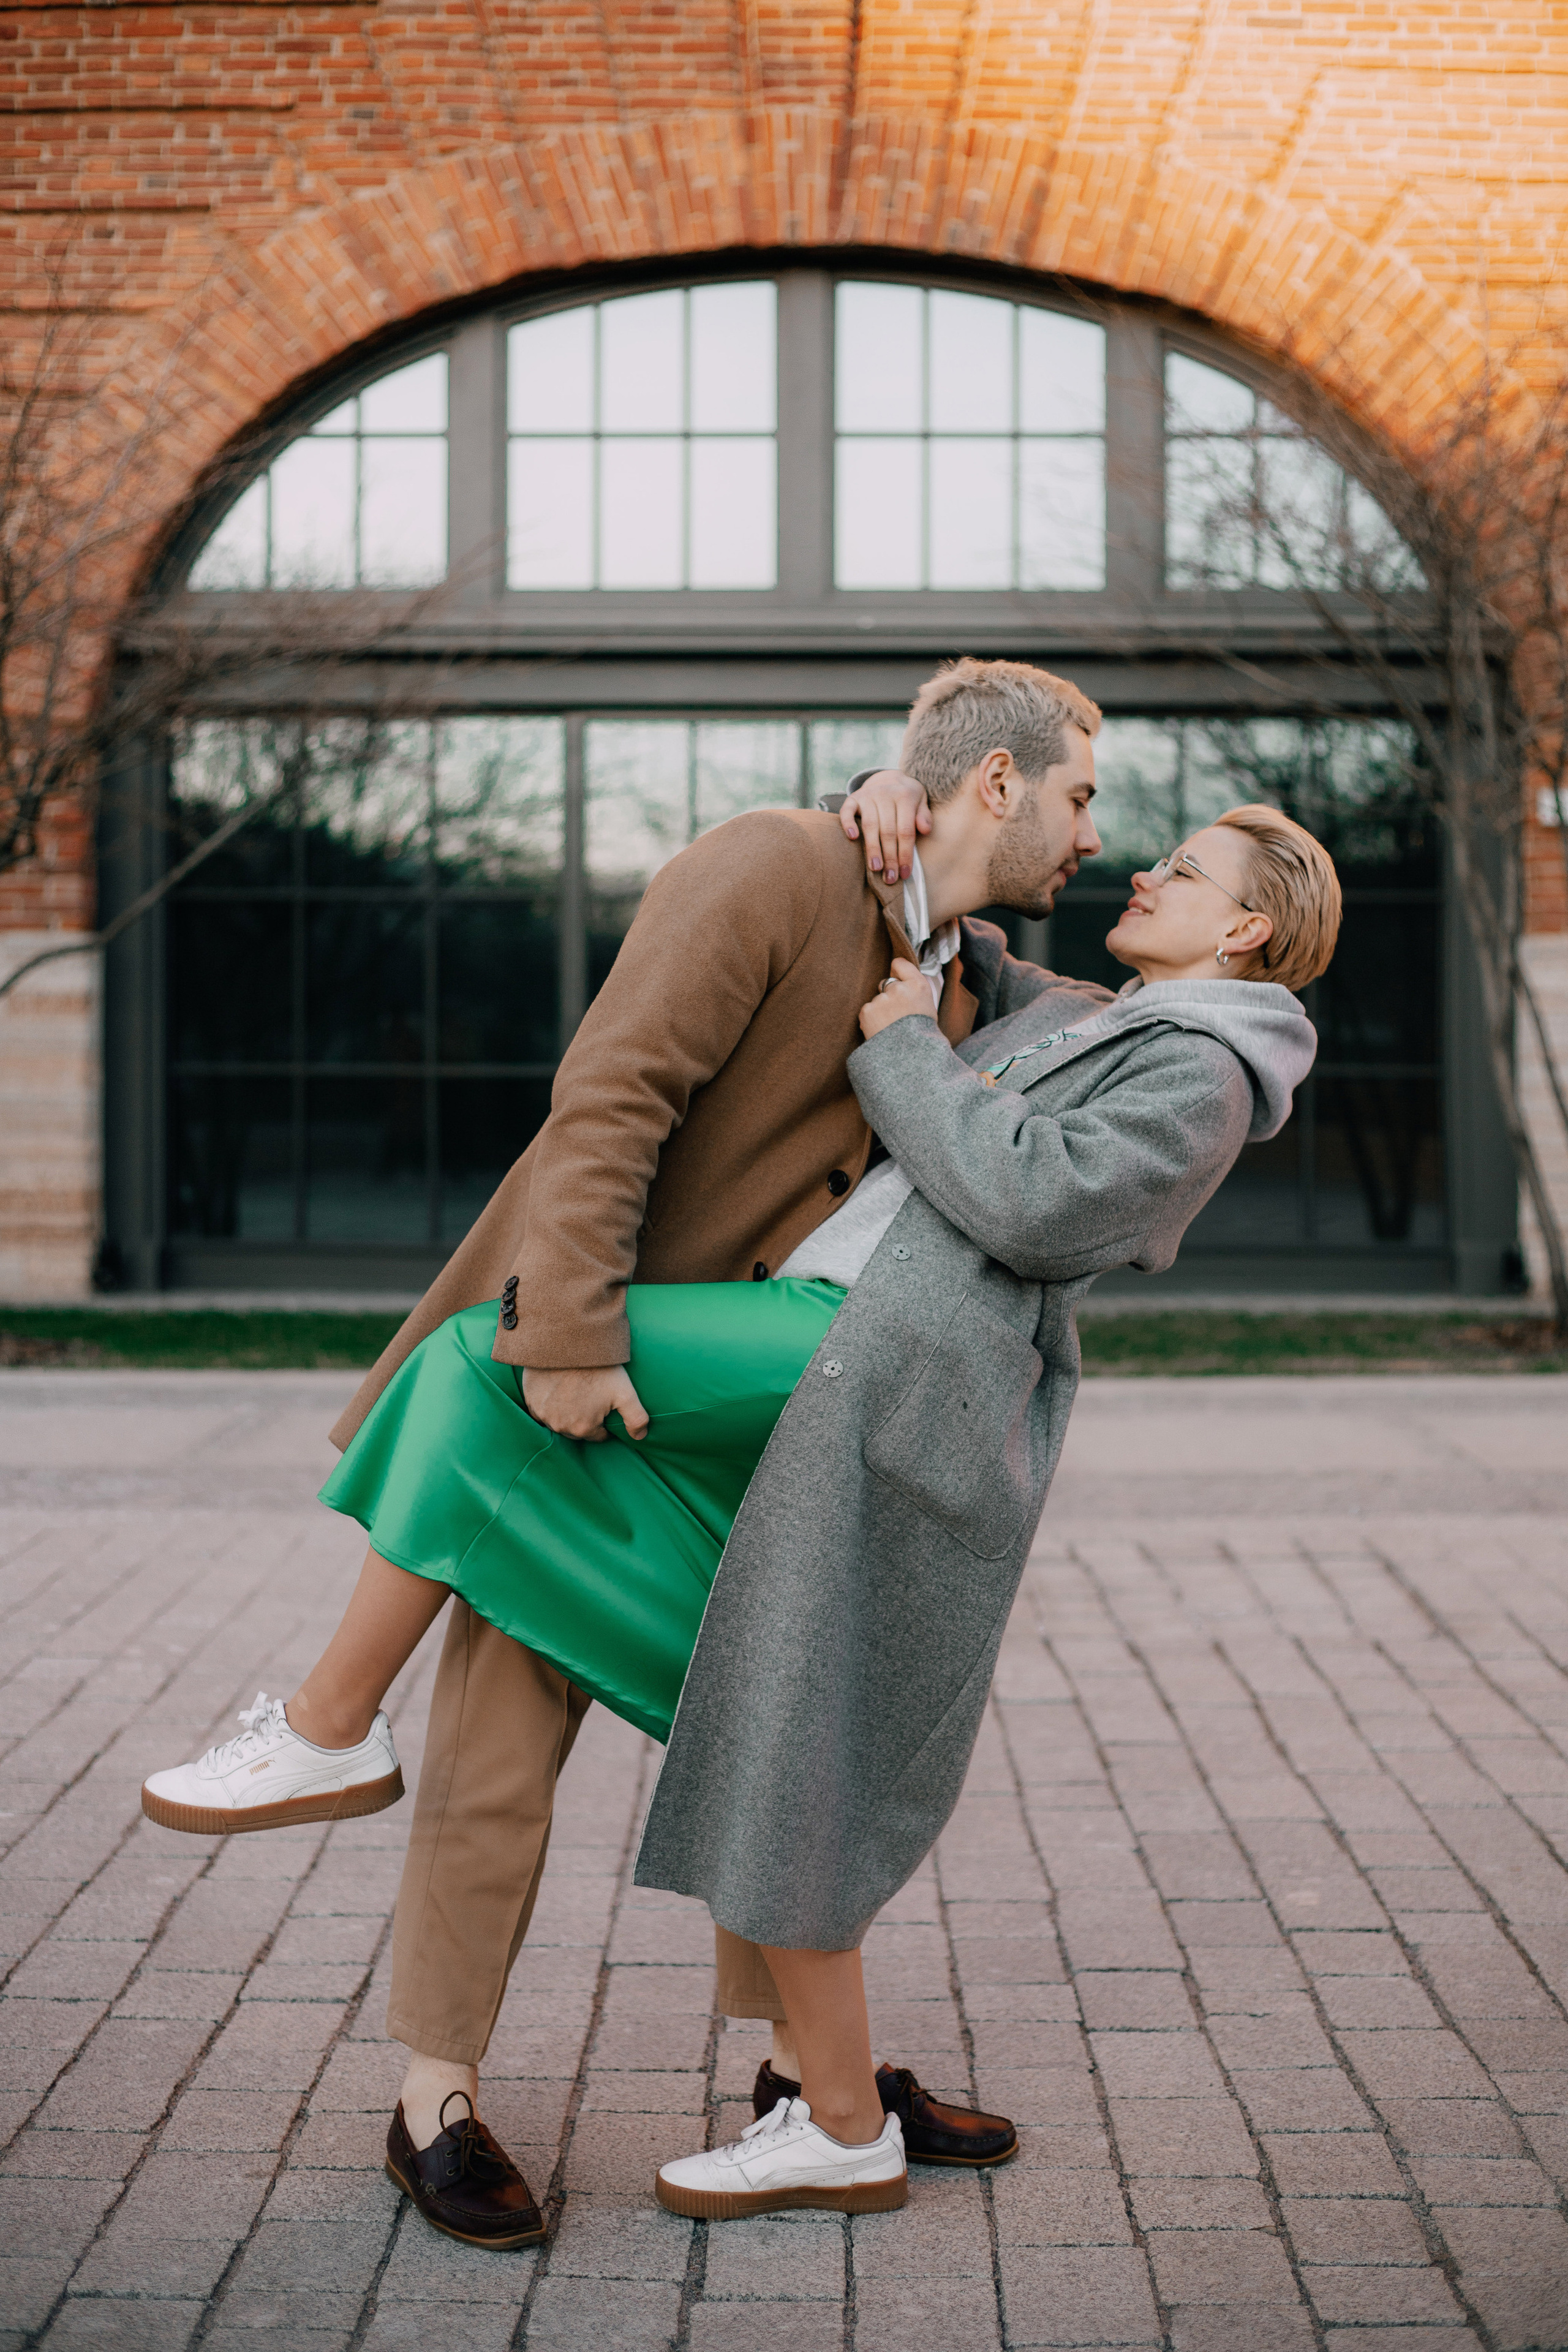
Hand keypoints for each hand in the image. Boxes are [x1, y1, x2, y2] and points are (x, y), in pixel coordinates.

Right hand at [521, 1363, 648, 1441]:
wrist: (568, 1342)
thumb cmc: (599, 1368)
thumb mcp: (626, 1392)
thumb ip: (636, 1418)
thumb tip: (640, 1438)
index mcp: (584, 1429)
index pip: (598, 1435)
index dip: (604, 1421)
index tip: (605, 1405)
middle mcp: (561, 1427)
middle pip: (577, 1429)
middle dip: (585, 1418)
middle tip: (591, 1396)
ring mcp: (543, 1414)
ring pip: (559, 1420)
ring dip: (566, 1412)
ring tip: (575, 1391)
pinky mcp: (530, 1401)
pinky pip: (541, 1410)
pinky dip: (549, 1405)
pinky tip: (558, 1390)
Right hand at [839, 769, 930, 880]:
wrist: (889, 777)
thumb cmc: (907, 797)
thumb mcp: (921, 802)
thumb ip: (924, 815)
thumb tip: (926, 830)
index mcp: (905, 796)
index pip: (906, 830)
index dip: (905, 853)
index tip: (904, 873)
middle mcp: (886, 794)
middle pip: (888, 831)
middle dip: (890, 857)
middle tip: (890, 878)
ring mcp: (868, 795)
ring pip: (870, 825)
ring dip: (872, 849)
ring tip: (875, 868)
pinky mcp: (854, 797)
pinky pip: (847, 811)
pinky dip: (848, 823)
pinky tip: (852, 838)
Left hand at [859, 956, 935, 1039]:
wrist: (911, 1059)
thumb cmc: (922, 1034)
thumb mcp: (928, 1006)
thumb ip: (914, 988)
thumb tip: (896, 972)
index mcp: (919, 986)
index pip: (900, 964)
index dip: (897, 971)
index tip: (896, 977)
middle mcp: (900, 989)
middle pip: (887, 985)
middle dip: (890, 997)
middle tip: (899, 1016)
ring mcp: (882, 999)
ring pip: (877, 1001)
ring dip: (881, 1011)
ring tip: (892, 1028)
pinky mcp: (868, 1011)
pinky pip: (868, 1011)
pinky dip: (872, 1020)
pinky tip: (882, 1031)